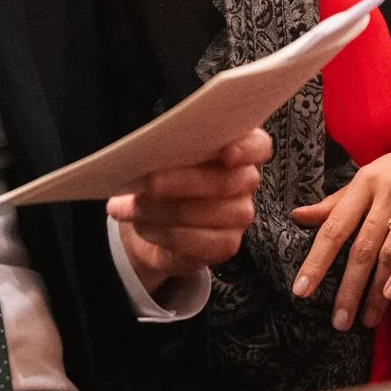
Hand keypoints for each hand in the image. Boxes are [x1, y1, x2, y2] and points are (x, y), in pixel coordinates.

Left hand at [107, 127, 271, 295]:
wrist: (150, 215)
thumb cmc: (162, 170)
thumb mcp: (163, 153)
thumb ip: (170, 146)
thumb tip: (149, 148)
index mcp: (237, 145)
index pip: (258, 145)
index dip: (246, 149)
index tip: (226, 154)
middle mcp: (246, 179)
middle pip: (227, 182)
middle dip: (184, 182)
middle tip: (149, 182)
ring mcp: (240, 214)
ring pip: (213, 214)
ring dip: (166, 212)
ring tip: (132, 208)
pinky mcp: (227, 244)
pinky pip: (206, 245)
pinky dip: (168, 236)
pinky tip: (144, 228)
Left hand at [292, 134, 390, 330]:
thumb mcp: (369, 177)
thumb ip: (337, 203)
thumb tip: (299, 217)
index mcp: (364, 182)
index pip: (335, 226)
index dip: (317, 260)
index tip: (302, 290)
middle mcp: (388, 190)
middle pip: (362, 246)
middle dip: (348, 288)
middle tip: (339, 320)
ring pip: (390, 250)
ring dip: (376, 289)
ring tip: (367, 317)